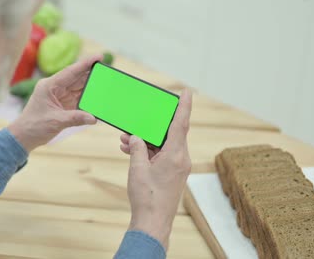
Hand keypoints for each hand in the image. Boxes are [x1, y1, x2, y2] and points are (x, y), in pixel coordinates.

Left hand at [7, 55, 101, 151]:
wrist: (24, 137)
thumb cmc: (34, 126)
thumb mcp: (55, 121)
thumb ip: (75, 118)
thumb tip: (93, 118)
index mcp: (49, 85)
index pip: (70, 71)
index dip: (85, 63)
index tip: (99, 57)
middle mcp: (55, 88)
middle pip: (77, 79)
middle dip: (92, 76)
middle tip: (108, 72)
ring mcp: (60, 96)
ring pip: (79, 88)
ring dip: (92, 88)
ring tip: (107, 86)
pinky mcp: (64, 105)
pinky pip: (79, 100)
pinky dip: (88, 100)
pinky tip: (98, 100)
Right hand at [119, 89, 192, 249]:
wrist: (153, 222)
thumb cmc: (147, 197)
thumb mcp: (137, 168)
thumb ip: (136, 148)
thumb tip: (136, 138)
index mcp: (176, 155)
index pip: (181, 124)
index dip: (184, 106)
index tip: (187, 92)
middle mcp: (181, 159)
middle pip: (171, 133)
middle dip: (153, 125)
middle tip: (142, 116)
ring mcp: (177, 167)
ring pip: (163, 144)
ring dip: (146, 140)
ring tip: (126, 139)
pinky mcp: (172, 173)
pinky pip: (161, 155)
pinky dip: (148, 151)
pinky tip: (131, 150)